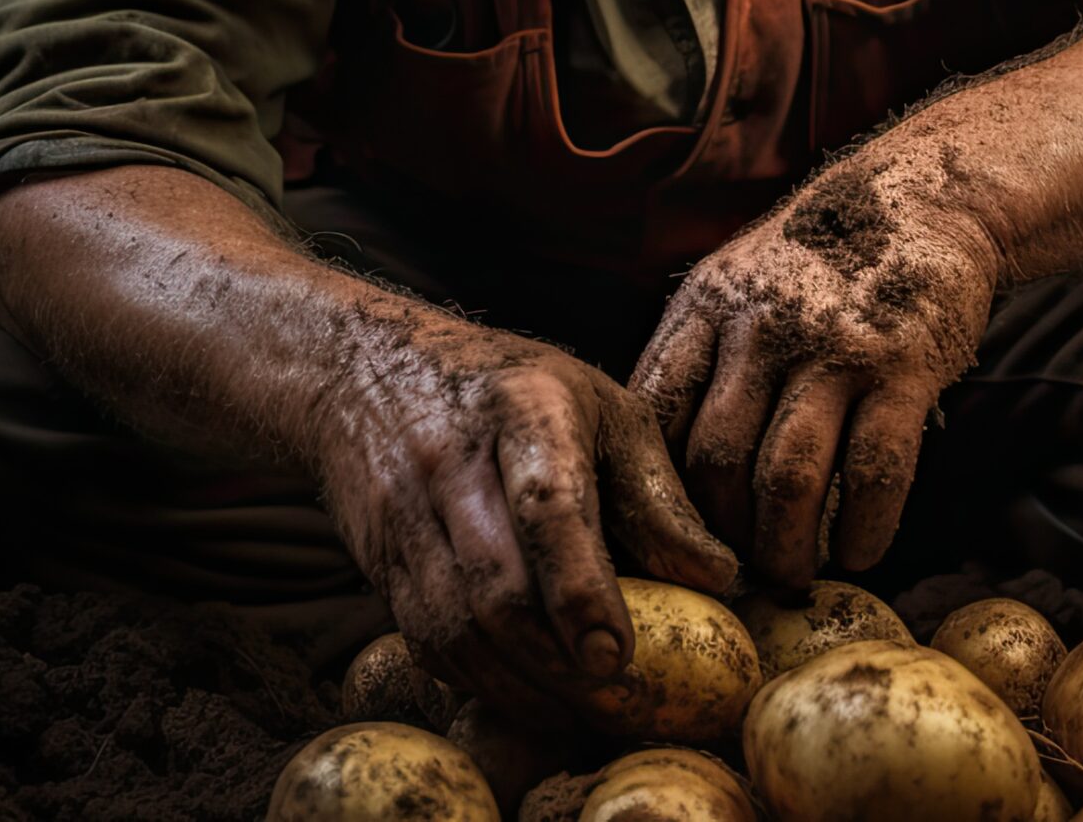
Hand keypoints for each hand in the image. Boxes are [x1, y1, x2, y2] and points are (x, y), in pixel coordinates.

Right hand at [311, 306, 737, 712]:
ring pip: (453, 629)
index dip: (581, 589)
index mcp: (525, 410)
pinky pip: (425, 642)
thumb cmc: (512, 388)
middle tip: (619, 706)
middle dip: (558, 665)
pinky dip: (478, 683)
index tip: (618, 654)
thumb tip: (719, 579)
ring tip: (581, 716)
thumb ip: (656, 493)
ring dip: (520, 689)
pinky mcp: (377, 561)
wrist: (363, 367)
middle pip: (495, 588)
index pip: (546, 507)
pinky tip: (528, 697)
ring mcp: (403, 515)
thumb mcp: (600, 408)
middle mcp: (451, 463)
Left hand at [629, 153, 1001, 584]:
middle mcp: (763, 327)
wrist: (926, 195)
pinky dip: (864, 530)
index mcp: (707, 308)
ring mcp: (836, 348)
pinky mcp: (905, 368)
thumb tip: (648, 462)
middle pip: (717, 460)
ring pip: (789, 478)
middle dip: (720, 539)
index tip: (664, 539)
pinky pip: (875, 472)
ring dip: (787, 547)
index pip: (656, 415)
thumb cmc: (818, 260)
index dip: (653, 490)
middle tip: (732, 579)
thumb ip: (695, 358)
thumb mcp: (734, 282)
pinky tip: (858, 554)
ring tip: (790, 577)